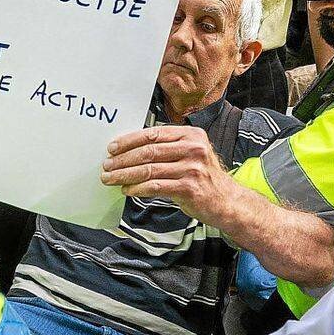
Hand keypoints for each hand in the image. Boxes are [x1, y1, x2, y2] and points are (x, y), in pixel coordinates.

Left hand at [100, 125, 236, 222]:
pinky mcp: (188, 188)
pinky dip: (137, 188)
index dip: (129, 140)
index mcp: (191, 135)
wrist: (226, 200)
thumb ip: (167, 148)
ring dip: (125, 174)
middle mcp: (193, 148)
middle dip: (123, 159)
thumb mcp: (191, 154)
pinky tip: (127, 190)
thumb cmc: (203, 177)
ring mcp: (192, 168)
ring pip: (149, 169)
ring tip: (111, 178)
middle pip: (148, 151)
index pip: (153, 134)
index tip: (112, 148)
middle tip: (107, 165)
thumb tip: (130, 150)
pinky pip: (155, 186)